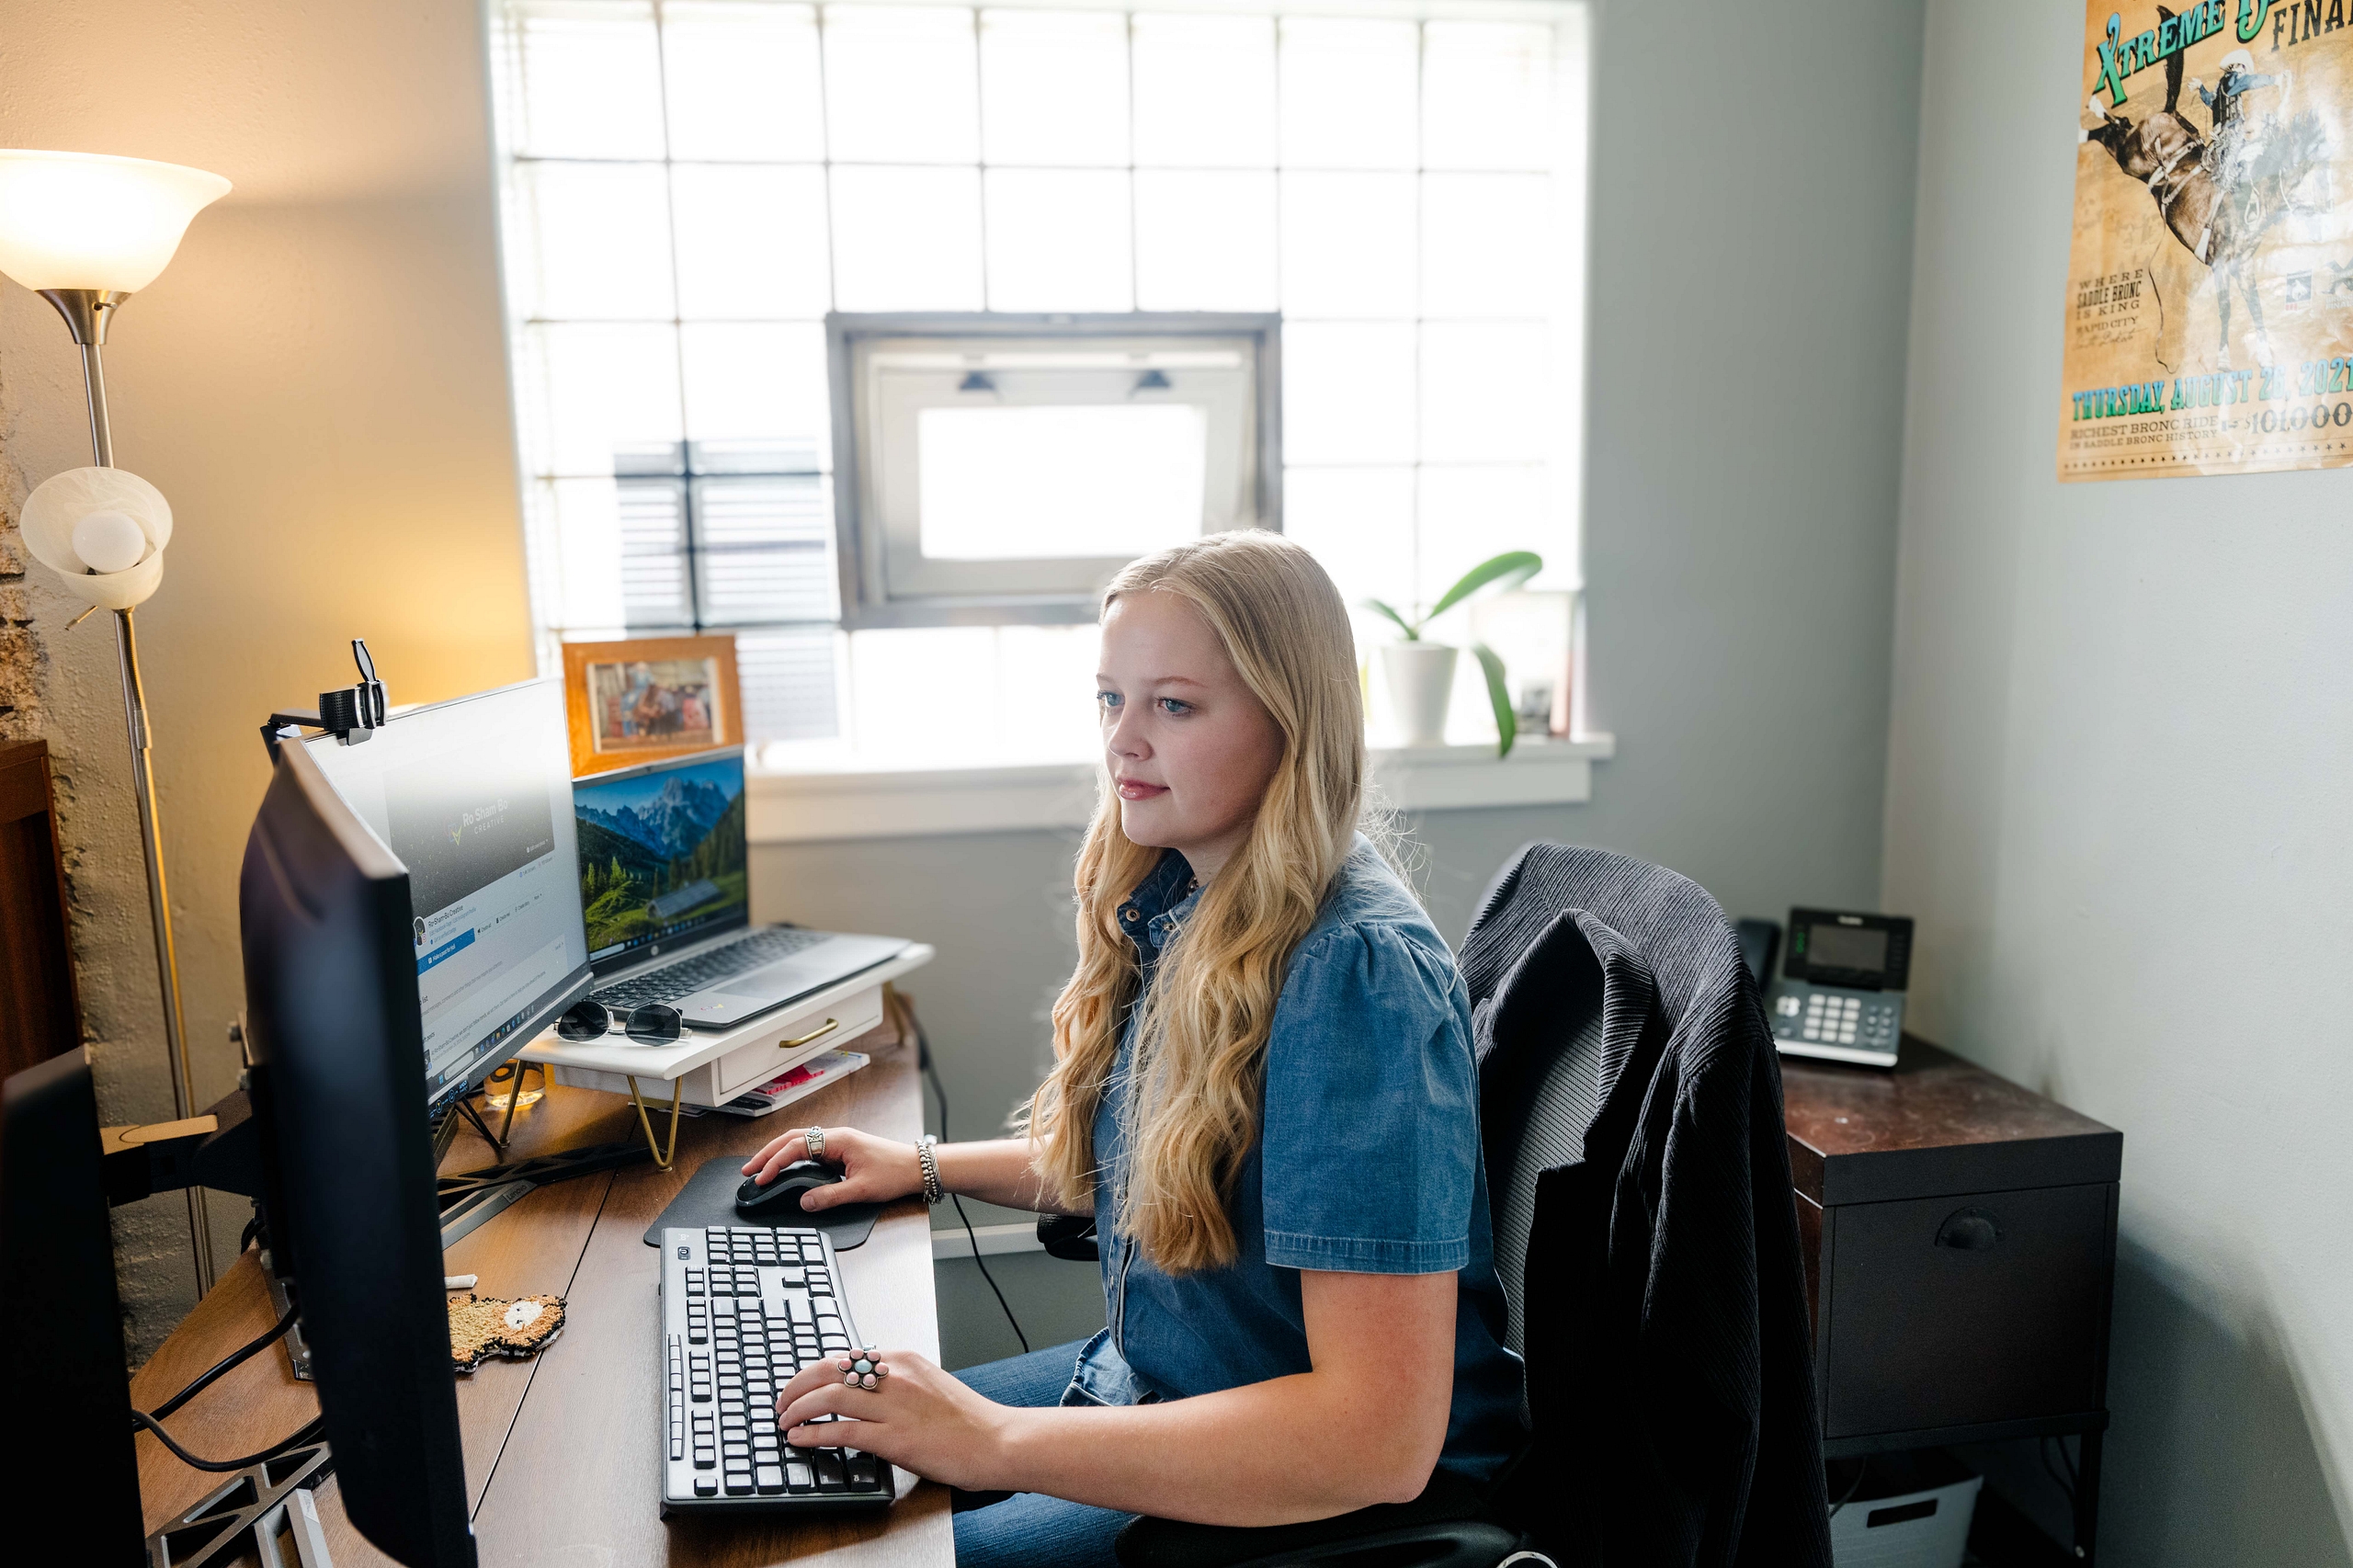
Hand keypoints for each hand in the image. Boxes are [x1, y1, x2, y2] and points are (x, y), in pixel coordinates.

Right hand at [738, 1124, 921, 1211]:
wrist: (916, 1168)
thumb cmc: (894, 1173)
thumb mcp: (861, 1189)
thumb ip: (830, 1196)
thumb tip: (804, 1202)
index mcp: (838, 1140)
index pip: (797, 1146)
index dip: (776, 1162)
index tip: (762, 1178)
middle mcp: (835, 1137)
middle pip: (792, 1139)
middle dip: (767, 1154)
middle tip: (748, 1170)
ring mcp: (837, 1143)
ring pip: (799, 1142)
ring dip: (778, 1153)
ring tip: (759, 1168)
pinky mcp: (840, 1151)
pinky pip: (809, 1149)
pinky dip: (791, 1157)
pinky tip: (784, 1167)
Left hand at [775, 1349, 1007, 1489]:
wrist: (998, 1441)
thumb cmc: (968, 1420)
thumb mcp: (929, 1384)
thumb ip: (896, 1383)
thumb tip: (862, 1391)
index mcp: (903, 1360)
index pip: (845, 1357)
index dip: (813, 1372)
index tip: (799, 1385)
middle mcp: (895, 1375)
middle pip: (829, 1370)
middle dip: (796, 1386)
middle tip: (782, 1402)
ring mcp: (894, 1406)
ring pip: (830, 1396)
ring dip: (798, 1409)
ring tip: (785, 1421)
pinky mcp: (894, 1437)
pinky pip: (842, 1430)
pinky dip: (814, 1433)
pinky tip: (800, 1438)